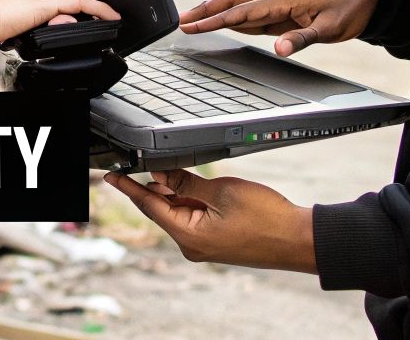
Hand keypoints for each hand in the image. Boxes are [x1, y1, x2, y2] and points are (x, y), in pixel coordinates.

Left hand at [104, 169, 316, 272]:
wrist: (298, 240)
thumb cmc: (267, 219)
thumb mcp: (222, 191)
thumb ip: (187, 182)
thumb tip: (162, 175)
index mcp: (189, 236)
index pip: (149, 206)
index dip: (129, 188)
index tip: (111, 176)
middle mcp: (192, 246)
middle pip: (162, 209)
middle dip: (156, 186)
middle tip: (149, 162)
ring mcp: (204, 246)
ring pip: (179, 212)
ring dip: (176, 192)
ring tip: (180, 172)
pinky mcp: (216, 243)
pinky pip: (194, 218)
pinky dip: (190, 201)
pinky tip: (193, 186)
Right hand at [177, 0, 378, 56]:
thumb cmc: (349, 6)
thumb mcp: (331, 28)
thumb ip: (302, 38)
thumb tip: (280, 50)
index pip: (240, 11)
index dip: (213, 20)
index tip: (190, 27)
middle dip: (203, 10)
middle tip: (179, 22)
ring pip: (237, 1)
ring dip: (213, 10)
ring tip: (191, 20)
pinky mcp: (281, 3)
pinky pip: (250, 7)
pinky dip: (230, 13)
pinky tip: (221, 20)